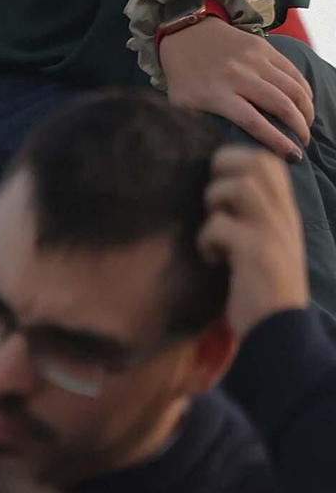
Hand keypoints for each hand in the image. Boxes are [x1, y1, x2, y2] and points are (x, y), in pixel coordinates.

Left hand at [158, 19, 313, 156]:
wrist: (186, 33)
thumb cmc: (184, 76)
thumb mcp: (181, 104)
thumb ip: (199, 124)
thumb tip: (219, 150)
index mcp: (216, 93)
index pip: (253, 122)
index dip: (277, 141)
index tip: (292, 156)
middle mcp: (238, 75)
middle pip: (280, 105)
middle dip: (298, 128)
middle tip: (303, 142)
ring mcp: (253, 59)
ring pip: (292, 88)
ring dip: (305, 110)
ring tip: (305, 125)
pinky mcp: (263, 47)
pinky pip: (292, 70)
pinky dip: (304, 89)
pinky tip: (305, 103)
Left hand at [198, 144, 308, 337]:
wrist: (281, 332)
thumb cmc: (267, 290)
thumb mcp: (269, 246)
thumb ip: (255, 218)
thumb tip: (220, 191)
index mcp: (286, 214)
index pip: (269, 162)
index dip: (238, 159)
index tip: (220, 183)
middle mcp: (283, 217)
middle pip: (256, 163)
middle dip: (224, 171)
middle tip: (214, 201)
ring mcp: (271, 233)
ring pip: (239, 188)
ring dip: (214, 203)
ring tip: (214, 230)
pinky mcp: (255, 254)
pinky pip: (219, 226)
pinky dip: (206, 240)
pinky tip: (212, 259)